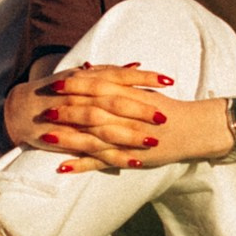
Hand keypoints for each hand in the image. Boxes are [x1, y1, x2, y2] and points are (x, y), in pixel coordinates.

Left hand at [16, 63, 228, 174]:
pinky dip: (81, 165)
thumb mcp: (141, 90)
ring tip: (44, 138)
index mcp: (128, 96)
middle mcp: (126, 116)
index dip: (74, 87)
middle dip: (65, 111)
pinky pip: (101, 162)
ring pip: (91, 137)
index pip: (97, 88)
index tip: (53, 84)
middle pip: (90, 112)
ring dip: (67, 138)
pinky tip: (62, 167)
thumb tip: (87, 68)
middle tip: (43, 111)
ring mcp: (126, 138)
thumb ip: (115, 80)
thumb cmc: (167, 108)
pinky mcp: (129, 157)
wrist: (193, 129)